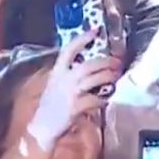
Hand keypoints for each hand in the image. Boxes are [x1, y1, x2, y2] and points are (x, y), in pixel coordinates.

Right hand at [27, 29, 120, 150]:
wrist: (42, 127)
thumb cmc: (51, 105)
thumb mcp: (56, 84)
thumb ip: (70, 74)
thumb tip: (91, 66)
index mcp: (57, 72)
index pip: (68, 50)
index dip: (82, 39)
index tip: (95, 31)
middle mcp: (63, 80)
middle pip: (88, 65)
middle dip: (105, 62)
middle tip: (116, 62)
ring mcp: (69, 93)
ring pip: (93, 80)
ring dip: (107, 77)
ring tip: (115, 77)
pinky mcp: (75, 107)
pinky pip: (95, 99)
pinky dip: (103, 99)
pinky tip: (106, 99)